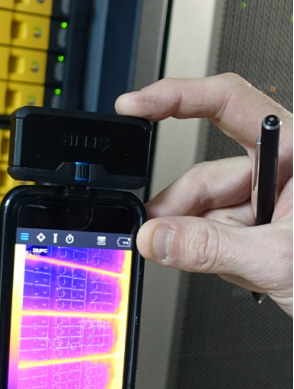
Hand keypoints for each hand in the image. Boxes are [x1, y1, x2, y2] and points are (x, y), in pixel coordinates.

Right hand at [116, 73, 292, 316]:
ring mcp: (265, 203)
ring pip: (203, 210)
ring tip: (183, 257)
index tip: (136, 106)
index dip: (176, 98)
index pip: (227, 103)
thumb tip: (157, 237)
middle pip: (204, 174)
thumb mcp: (277, 259)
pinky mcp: (255, 232)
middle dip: (175, 207)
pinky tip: (212, 264)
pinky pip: (211, 234)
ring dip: (188, 236)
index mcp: (293, 150)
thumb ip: (211, 248)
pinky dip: (201, 252)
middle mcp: (278, 170)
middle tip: (152, 233)